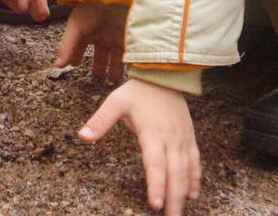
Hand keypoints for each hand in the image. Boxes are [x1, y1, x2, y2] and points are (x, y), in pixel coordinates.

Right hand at [55, 2, 126, 82]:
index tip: (74, 66)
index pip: (79, 47)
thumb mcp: (75, 27)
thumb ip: (66, 47)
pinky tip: (123, 76)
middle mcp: (100, 35)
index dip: (76, 57)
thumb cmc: (92, 9)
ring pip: (113, 58)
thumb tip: (57, 66)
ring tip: (111, 81)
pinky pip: (126, 56)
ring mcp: (114, 38)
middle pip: (99, 55)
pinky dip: (124, 66)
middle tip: (96, 78)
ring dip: (112, 70)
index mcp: (86, 31)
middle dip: (97, 66)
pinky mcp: (126, 40)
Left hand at [78, 79, 200, 215]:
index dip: (156, 185)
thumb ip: (100, 121)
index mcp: (152, 132)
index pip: (155, 164)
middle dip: (172, 198)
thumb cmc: (138, 90)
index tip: (155, 204)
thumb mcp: (115, 102)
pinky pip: (195, 160)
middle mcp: (170, 138)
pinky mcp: (189, 136)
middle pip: (174, 173)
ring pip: (186, 170)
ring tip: (180, 211)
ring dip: (183, 192)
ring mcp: (182, 138)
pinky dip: (195, 177)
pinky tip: (192, 194)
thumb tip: (82, 136)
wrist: (164, 74)